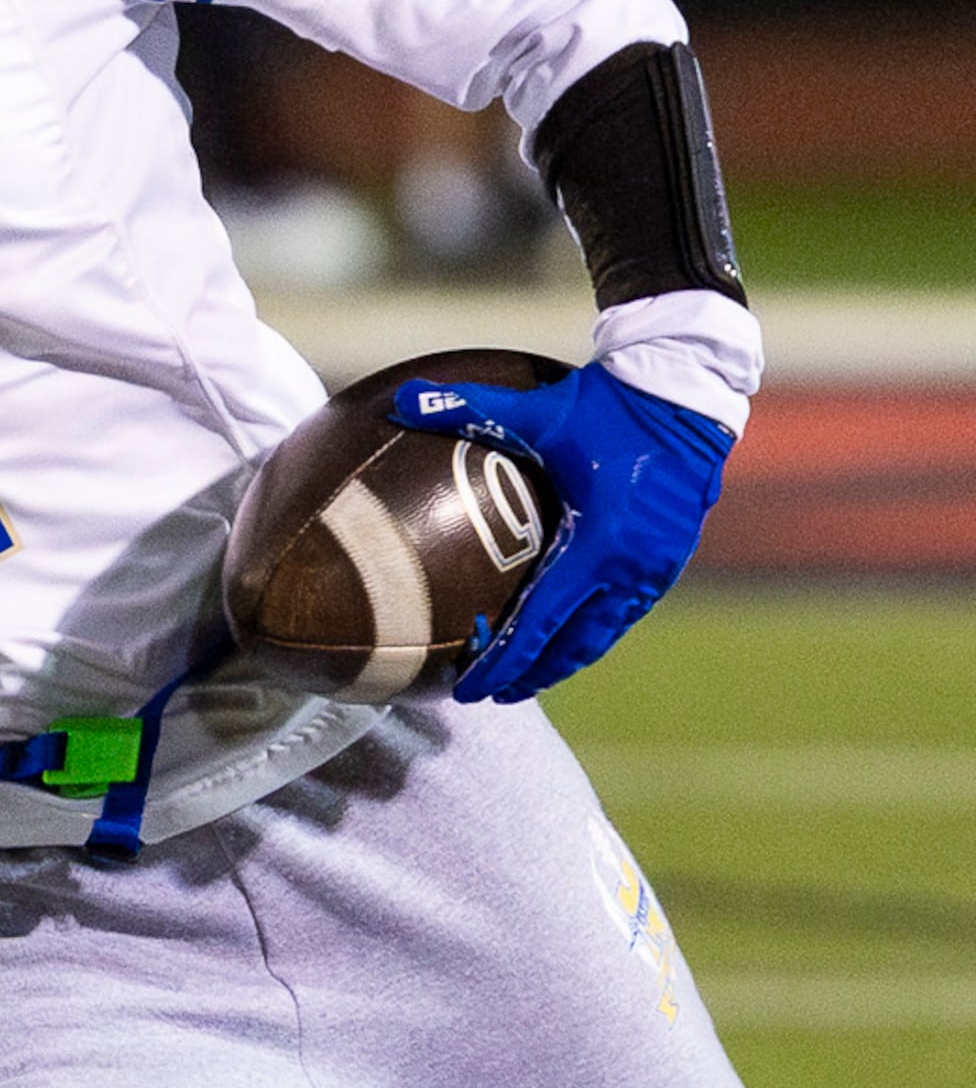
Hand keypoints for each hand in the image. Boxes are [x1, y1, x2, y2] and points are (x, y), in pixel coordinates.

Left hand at [389, 364, 733, 701]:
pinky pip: (626, 610)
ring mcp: (657, 567)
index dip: (505, 662)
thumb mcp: (537, 409)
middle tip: (490, 696)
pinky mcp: (670, 558)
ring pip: (605, 634)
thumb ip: (465, 407)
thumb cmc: (606, 403)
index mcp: (598, 544)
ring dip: (565, 660)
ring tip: (527, 678)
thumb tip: (401, 400)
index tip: (470, 689)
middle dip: (532, 676)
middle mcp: (632, 567)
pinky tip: (567, 635)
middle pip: (575, 645)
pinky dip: (594, 631)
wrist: (687, 391)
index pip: (541, 623)